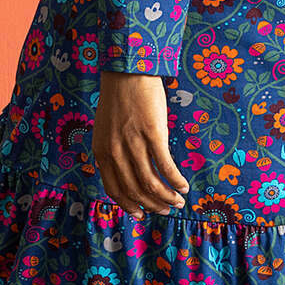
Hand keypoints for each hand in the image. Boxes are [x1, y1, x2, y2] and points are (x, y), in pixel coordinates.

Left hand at [92, 72, 189, 215]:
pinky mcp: (153, 134)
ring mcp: (133, 144)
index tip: (141, 214)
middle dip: (152, 206)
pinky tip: (183, 185)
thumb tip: (127, 172)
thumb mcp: (106, 129)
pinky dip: (175, 180)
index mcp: (101, 152)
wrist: (128, 71)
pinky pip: (165, 166)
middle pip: (134, 191)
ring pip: (151, 183)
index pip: (114, 190)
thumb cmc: (120, 98)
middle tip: (166, 211)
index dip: (129, 206)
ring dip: (167, 197)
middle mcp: (115, 152)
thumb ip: (112, 151)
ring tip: (179, 201)